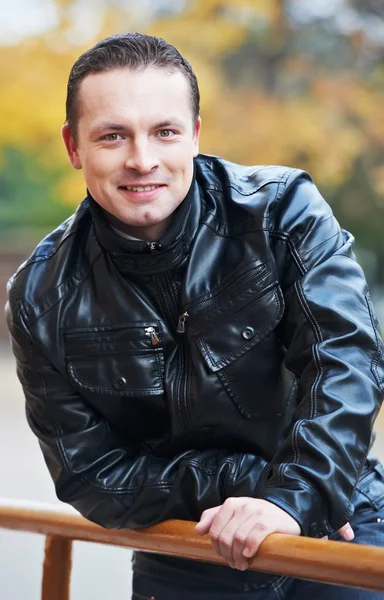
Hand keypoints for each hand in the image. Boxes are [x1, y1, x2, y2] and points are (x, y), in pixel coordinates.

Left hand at [195, 498, 354, 570]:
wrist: (284, 512)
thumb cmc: (255, 517)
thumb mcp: (233, 514)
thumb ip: (213, 517)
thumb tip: (197, 530)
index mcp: (231, 504)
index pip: (214, 531)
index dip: (217, 548)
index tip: (224, 557)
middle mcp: (242, 505)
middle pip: (225, 537)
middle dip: (227, 555)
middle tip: (234, 564)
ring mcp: (256, 512)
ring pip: (238, 539)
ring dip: (238, 557)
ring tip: (242, 564)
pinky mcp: (270, 521)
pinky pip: (254, 536)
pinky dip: (250, 548)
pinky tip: (250, 555)